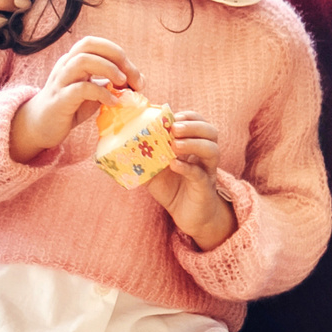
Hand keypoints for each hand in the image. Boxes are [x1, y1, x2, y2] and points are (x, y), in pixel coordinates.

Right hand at [8, 36, 141, 163]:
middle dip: (116, 57)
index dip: (118, 54)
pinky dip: (101, 93)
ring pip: (82, 61)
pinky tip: (112, 102)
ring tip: (122, 85)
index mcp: (73, 60)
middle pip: (88, 45)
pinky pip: (80, 88)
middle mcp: (65, 65)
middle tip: (131, 78)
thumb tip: (137, 80)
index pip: (96, 43)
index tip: (135, 77)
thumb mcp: (93, 92)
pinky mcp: (59, 100)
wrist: (39, 126)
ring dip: (108, 70)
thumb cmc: (69, 107)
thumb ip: (110, 83)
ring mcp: (60, 81)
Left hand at [149, 110, 236, 249]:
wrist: (187, 215)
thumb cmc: (172, 188)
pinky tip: (174, 164)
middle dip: (193, 126)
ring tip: (175, 145)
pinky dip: (187, 167)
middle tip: (174, 128)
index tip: (172, 116)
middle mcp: (204, 156)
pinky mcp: (205, 188)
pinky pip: (200, 174)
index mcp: (194, 145)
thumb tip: (119, 142)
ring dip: (193, 144)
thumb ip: (143, 155)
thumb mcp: (154, 168)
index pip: (198, 122)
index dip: (188, 116)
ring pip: (212, 150)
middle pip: (211, 132)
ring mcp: (207, 171)